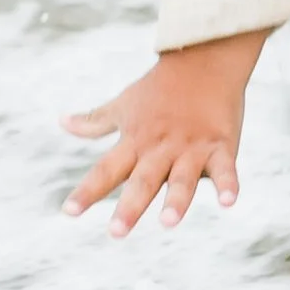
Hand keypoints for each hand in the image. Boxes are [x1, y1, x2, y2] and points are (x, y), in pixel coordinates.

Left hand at [64, 30, 268, 236]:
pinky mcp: (221, 145)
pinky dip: (228, 184)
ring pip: (182, 178)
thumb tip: (62, 122)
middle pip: (143, 181)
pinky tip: (228, 202)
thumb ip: (95, 121)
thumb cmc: (160, 87)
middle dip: (131, 207)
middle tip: (116, 232)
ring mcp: (192, 147)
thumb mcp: (125, 105)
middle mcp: (160, 147)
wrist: (204, 57)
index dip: (88, 191)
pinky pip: (225, 168)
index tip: (69, 212)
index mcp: (135, 141)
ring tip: (168, 222)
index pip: (106, 170)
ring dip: (176, 200)